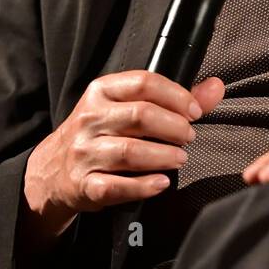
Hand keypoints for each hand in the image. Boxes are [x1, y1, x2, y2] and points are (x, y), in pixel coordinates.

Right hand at [22, 71, 223, 238]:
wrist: (53, 169)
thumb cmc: (100, 133)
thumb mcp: (128, 107)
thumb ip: (175, 98)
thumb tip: (216, 87)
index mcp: (101, 91)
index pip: (144, 82)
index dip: (176, 96)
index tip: (195, 112)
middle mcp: (89, 118)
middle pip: (141, 116)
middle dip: (173, 127)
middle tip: (188, 137)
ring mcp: (84, 152)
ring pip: (129, 151)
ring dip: (163, 156)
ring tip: (180, 159)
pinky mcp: (83, 184)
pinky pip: (116, 186)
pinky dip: (144, 186)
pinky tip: (161, 183)